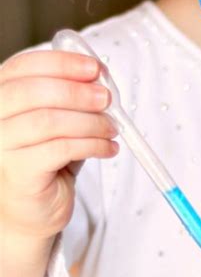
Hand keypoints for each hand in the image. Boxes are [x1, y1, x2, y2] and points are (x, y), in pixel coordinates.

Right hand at [0, 48, 117, 276]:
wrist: (30, 212)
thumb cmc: (44, 163)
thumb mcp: (56, 123)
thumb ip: (69, 99)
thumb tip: (99, 78)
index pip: (23, 67)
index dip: (62, 63)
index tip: (95, 68)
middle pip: (34, 91)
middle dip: (78, 91)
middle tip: (107, 98)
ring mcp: (1, 146)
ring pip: (50, 121)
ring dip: (90, 121)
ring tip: (112, 128)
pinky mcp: (18, 172)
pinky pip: (60, 149)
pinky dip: (92, 145)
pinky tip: (108, 148)